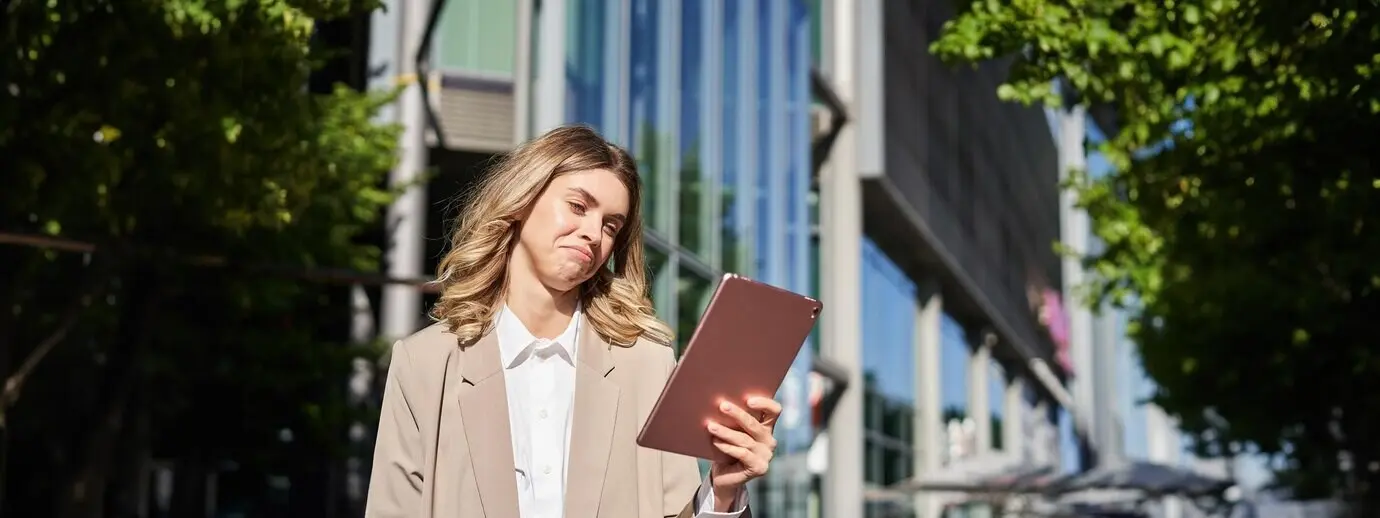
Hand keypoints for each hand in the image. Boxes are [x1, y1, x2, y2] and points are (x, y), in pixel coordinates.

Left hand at [706, 396, 781, 511]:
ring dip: (726, 432)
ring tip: (711, 426)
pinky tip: (716, 441)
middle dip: (737, 414)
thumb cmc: (726, 448)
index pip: (774, 411)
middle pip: (755, 424)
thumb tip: (719, 402)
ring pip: (745, 440)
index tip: (747, 400)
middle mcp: (770, 440)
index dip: (764, 403)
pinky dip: (727, 447)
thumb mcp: (731, 431)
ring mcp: (766, 455)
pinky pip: (742, 453)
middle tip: (722, 406)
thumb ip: (733, 420)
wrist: (724, 477)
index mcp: (766, 427)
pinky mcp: (760, 468)